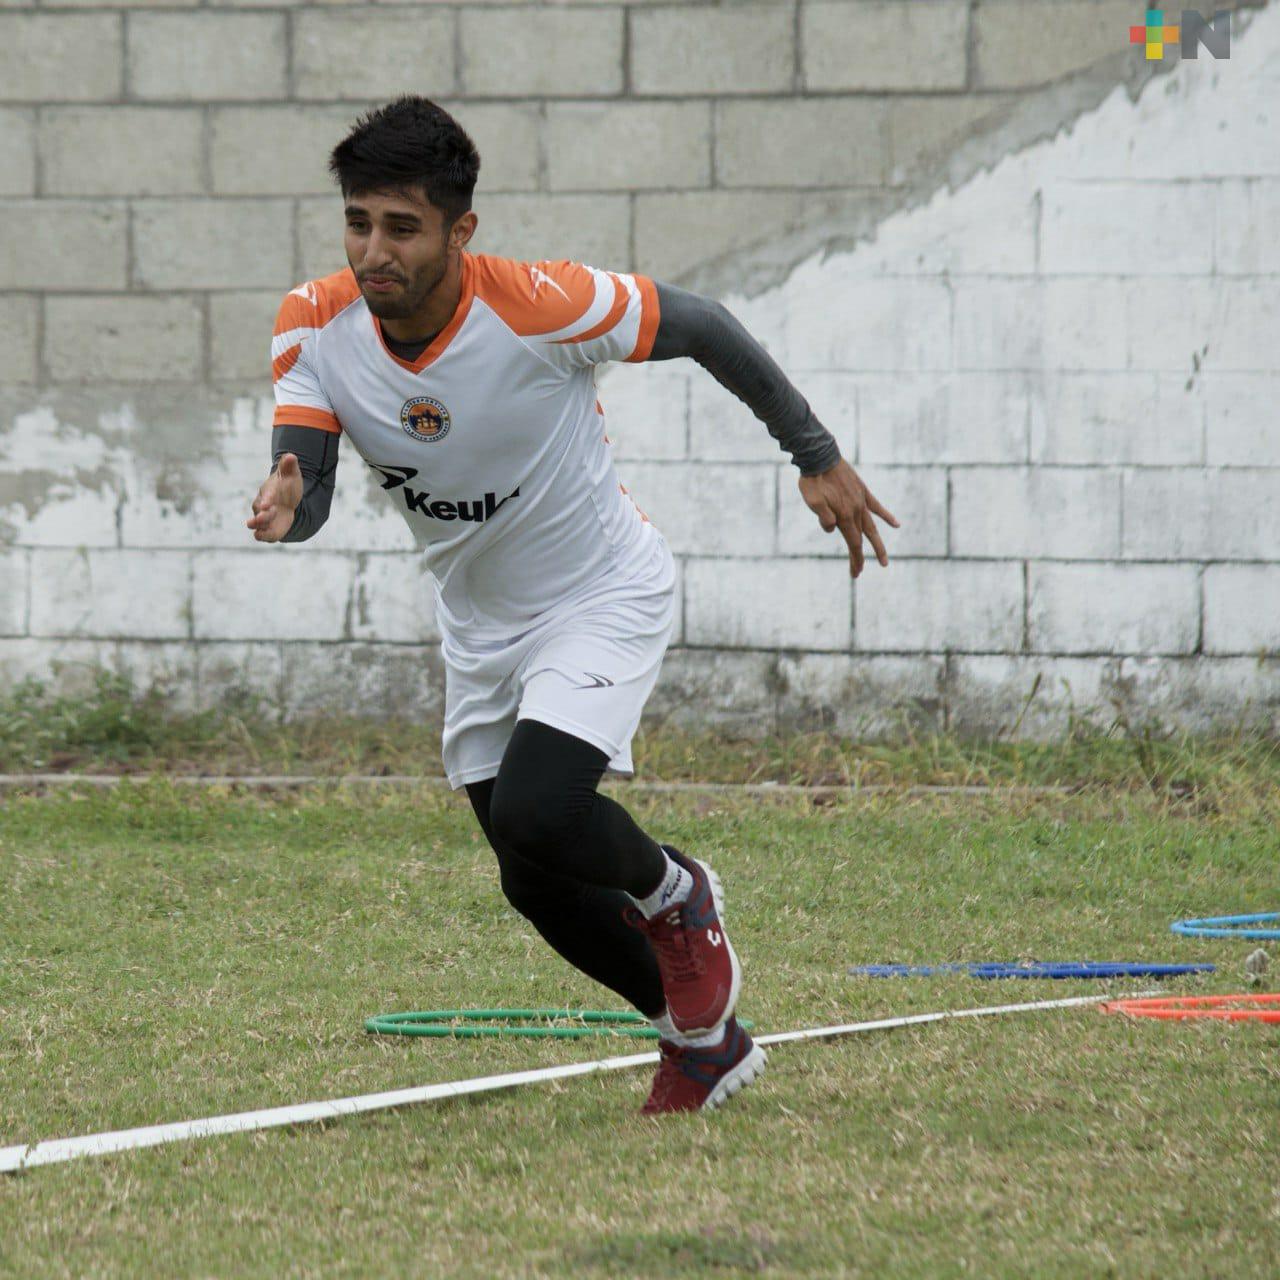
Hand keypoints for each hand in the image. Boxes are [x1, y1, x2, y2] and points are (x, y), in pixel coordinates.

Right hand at [246, 453, 302, 542]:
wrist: (288, 499)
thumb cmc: (288, 485)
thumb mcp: (291, 474)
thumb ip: (289, 466)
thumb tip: (291, 456)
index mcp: (269, 492)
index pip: (266, 496)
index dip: (266, 500)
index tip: (266, 505)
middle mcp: (263, 506)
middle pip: (260, 512)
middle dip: (262, 516)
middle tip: (264, 517)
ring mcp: (265, 518)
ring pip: (260, 525)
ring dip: (261, 528)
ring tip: (259, 533)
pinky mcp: (269, 529)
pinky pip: (264, 535)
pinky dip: (264, 537)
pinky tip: (264, 538)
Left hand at [798, 458, 899, 577]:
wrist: (820, 456)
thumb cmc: (813, 481)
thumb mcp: (812, 502)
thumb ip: (824, 518)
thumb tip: (832, 529)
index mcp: (845, 515)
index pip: (853, 543)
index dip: (855, 559)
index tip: (855, 573)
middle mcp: (856, 510)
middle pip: (861, 539)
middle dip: (860, 557)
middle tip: (859, 572)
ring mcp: (861, 501)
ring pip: (871, 526)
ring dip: (877, 544)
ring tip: (884, 560)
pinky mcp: (862, 491)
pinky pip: (876, 506)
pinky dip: (886, 516)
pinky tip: (897, 524)